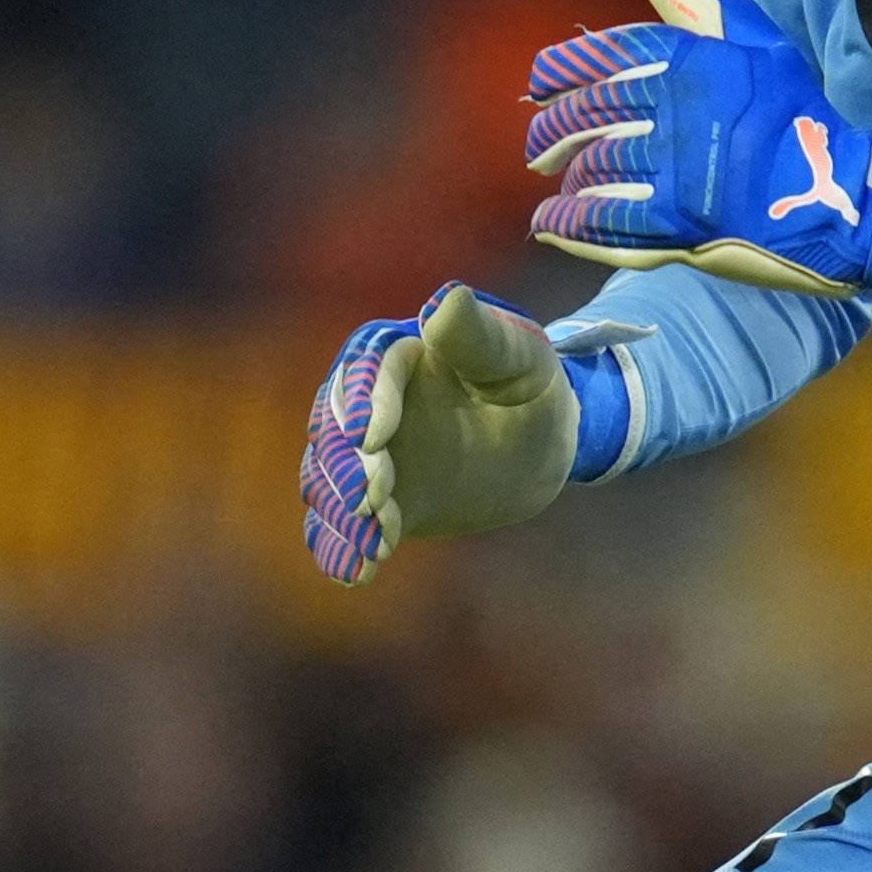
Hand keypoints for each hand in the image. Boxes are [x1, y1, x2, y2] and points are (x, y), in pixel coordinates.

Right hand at [297, 282, 582, 587]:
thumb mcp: (520, 357)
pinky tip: (356, 571)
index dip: (364, 401)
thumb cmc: (533, 384)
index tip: (371, 437)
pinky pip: (344, 524)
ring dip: (343, 513)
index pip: (367, 370)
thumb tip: (446, 300)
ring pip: (331, 480)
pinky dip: (342, 548)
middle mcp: (367, 402)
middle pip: (335, 428)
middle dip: (347, 465)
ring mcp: (365, 455)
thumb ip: (480, 335)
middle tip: (370, 497)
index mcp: (398, 352)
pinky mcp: (373, 502)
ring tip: (369, 545)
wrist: (540, 444)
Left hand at [523, 0, 871, 309]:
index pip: (611, 55)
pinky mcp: (681, 226)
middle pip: (593, 114)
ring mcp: (682, 172)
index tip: (541, 79)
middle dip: (553, 128)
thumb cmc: (801, 117)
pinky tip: (551, 219)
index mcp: (700, 63)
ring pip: (597, 168)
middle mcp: (685, 113)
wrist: (845, 197)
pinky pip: (605, 221)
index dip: (566, 66)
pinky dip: (570, 219)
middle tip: (538, 142)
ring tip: (555, 178)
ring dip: (566, 175)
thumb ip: (706, 1)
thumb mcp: (762, 45)